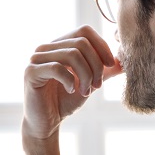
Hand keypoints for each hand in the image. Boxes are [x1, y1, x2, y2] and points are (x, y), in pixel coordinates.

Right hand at [23, 25, 121, 140]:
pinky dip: (70, 80)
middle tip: (98, 86)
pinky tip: (71, 90)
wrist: (46, 123)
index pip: (85, 31)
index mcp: (60, 45)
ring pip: (72, 54)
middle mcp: (46, 47)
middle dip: (96, 65)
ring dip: (86, 75)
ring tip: (86, 92)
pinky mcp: (30, 72)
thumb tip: (124, 60)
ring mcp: (37, 58)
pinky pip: (57, 68)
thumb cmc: (65, 101)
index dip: (101, 46)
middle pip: (81, 42)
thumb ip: (105, 71)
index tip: (110, 66)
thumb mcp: (91, 83)